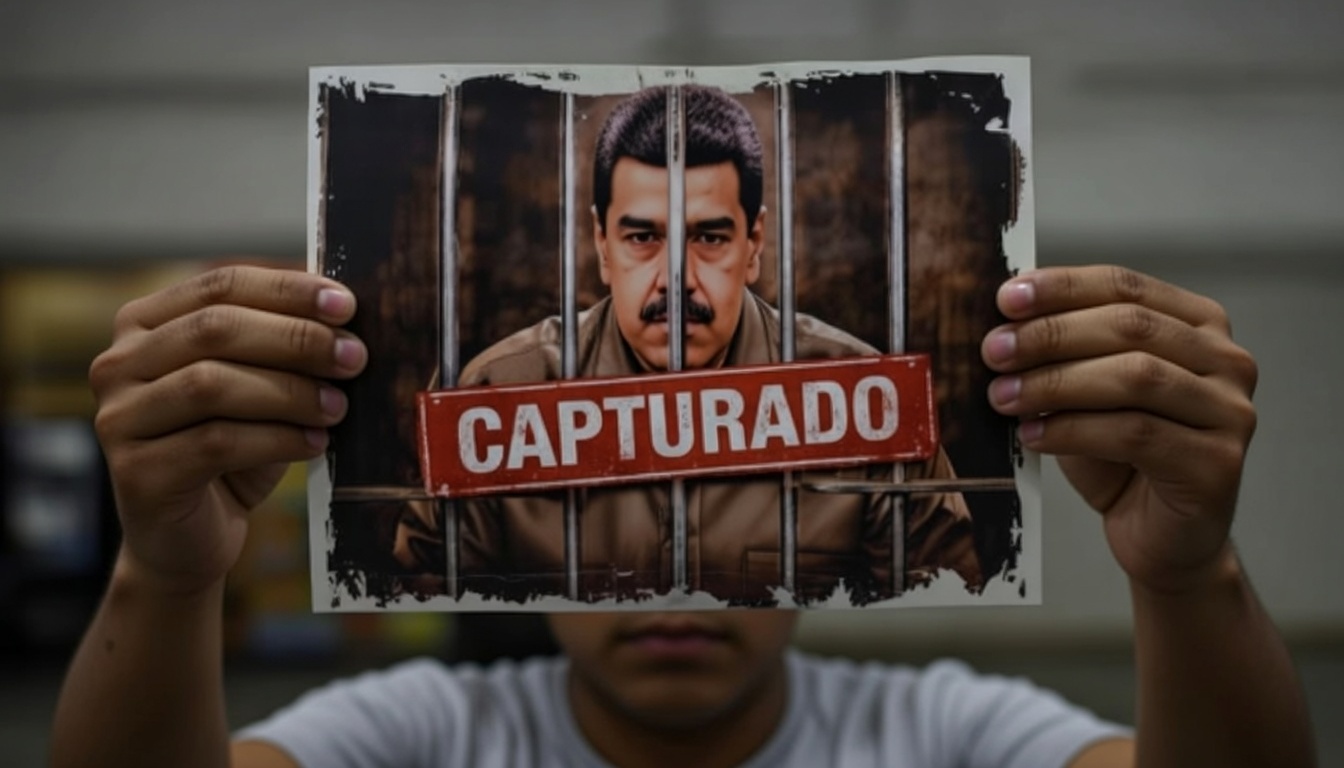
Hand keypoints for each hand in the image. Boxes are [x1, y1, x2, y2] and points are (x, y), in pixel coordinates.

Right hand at [89, 265, 366, 594]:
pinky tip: (315, 443)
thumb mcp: (259, 388)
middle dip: (295, 339)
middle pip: (215, 329)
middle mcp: (119, 364)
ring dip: (289, 392)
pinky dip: (277, 439)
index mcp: (146, 325)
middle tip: (353, 356)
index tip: (346, 304)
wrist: (191, 537)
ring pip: (211, 385)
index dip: (287, 290)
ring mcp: (119, 419)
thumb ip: (285, 349)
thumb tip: (347, 314)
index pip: (220, 285)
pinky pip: (215, 443)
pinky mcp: (135, 473)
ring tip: (337, 406)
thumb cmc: (232, 452)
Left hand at [981, 266, 1257, 593]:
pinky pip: (1136, 434)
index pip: (1126, 286)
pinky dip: (1074, 431)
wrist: (1159, 536)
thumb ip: (1062, 355)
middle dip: (1051, 335)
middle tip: (994, 351)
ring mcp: (1230, 412)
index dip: (1063, 287)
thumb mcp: (1086, 393)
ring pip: (1136, 377)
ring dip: (1057, 383)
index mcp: (1198, 325)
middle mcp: (1226, 361)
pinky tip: (1033, 436)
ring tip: (1003, 397)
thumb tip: (1000, 327)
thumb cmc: (1120, 458)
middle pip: (1131, 327)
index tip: (1006, 298)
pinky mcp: (1218, 463)